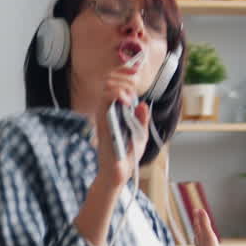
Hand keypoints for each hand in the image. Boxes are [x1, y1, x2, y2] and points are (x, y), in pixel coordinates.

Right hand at [92, 67, 149, 188]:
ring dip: (122, 87)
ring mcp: (104, 115)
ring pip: (107, 87)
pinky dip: (117, 96)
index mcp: (117, 111)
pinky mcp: (102, 122)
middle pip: (110, 80)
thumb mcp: (141, 134)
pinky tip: (127, 101)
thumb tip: (142, 104)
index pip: (116, 84)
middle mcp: (109, 110)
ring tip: (131, 98)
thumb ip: (142, 119)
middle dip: (124, 78)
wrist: (120, 172)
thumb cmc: (128, 155)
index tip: (136, 72)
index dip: (125, 73)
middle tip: (134, 90)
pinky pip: (105, 101)